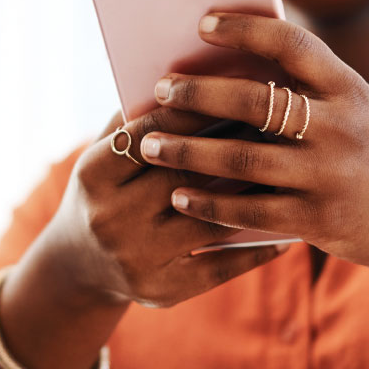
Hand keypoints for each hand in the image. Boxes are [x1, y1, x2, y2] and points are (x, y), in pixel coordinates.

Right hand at [32, 104, 290, 309]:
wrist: (76, 266)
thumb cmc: (109, 190)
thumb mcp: (107, 153)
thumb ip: (140, 119)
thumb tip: (196, 76)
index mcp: (93, 175)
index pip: (151, 132)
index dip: (195, 109)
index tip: (239, 85)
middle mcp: (110, 219)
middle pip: (184, 175)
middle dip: (233, 146)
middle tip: (277, 124)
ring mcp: (135, 258)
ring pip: (209, 219)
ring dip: (254, 196)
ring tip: (292, 173)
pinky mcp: (161, 291)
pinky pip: (220, 267)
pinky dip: (257, 250)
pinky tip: (289, 233)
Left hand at [138, 13, 368, 274]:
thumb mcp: (361, 111)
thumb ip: (313, 91)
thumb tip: (233, 70)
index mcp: (350, 89)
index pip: (293, 43)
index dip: (244, 28)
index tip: (203, 23)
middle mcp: (341, 126)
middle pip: (254, 101)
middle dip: (198, 95)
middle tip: (160, 91)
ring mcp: (329, 174)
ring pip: (242, 159)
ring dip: (188, 152)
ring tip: (150, 148)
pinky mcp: (319, 219)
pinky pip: (250, 210)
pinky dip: (210, 204)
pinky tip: (182, 196)